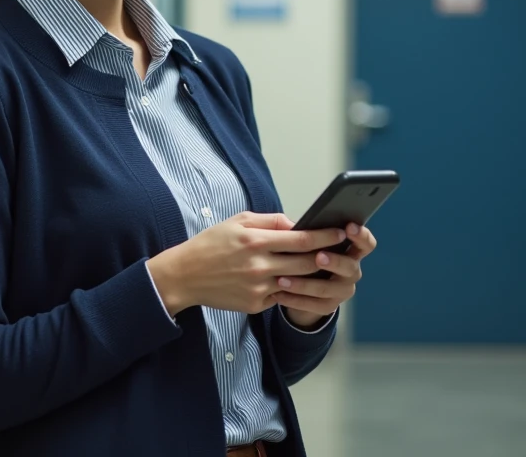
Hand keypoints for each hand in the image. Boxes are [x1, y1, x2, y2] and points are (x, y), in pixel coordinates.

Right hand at [146, 212, 347, 316]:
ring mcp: (258, 288)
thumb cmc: (212, 243)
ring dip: (314, 276)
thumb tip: (298, 224)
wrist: (184, 275)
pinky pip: (282, 296)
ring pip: (298, 282)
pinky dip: (291, 288)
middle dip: (327, 257)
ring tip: (325, 267)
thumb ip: (271, 221)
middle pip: (307, 263)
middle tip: (340, 251)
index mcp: (256, 240)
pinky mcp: (255, 305)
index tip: (341, 232)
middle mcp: (259, 266)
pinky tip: (297, 282)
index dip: (326, 236)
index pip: (302, 239)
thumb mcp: (239, 221)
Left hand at [272, 222, 377, 328]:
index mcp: (351, 251)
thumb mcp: (312, 244)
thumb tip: (297, 227)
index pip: (366, 243)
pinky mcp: (329, 306)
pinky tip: (278, 294)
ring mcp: (342, 290)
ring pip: (327, 289)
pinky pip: (313, 305)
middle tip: (319, 257)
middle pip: (350, 267)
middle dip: (335, 261)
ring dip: (304, 284)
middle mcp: (351, 271)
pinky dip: (294, 300)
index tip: (348, 227)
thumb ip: (312, 236)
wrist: (305, 288)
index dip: (361, 235)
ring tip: (282, 279)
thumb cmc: (308, 256)